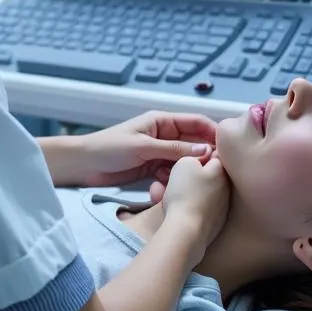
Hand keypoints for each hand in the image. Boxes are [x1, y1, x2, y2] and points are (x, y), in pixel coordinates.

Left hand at [75, 110, 216, 188]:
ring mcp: (159, 152)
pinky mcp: (152, 168)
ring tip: (186, 183)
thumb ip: (174, 148)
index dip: (213, 133)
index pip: (196, 122)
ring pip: (184, 161)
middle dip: (202, 156)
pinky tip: (164, 189)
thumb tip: (205, 149)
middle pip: (193, 143)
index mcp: (162, 121)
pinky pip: (171, 173)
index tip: (228, 149)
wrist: (84, 164)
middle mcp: (164, 135)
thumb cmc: (110, 147)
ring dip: (185, 171)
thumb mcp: (144, 146)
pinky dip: (171, 181)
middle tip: (214, 173)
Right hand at [157, 154, 229, 255]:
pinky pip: (204, 209)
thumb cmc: (184, 193)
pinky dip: (195, 208)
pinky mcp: (217, 223)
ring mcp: (223, 207)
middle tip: (177, 179)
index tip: (189, 160)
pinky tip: (182, 210)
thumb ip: (195, 156)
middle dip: (194, 177)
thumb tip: (200, 158)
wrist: (186, 229)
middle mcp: (226, 189)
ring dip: (194, 193)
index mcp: (220, 171)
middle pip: (209, 176)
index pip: (214, 156)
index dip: (200, 156)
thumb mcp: (184, 163)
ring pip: (205, 194)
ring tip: (175, 196)